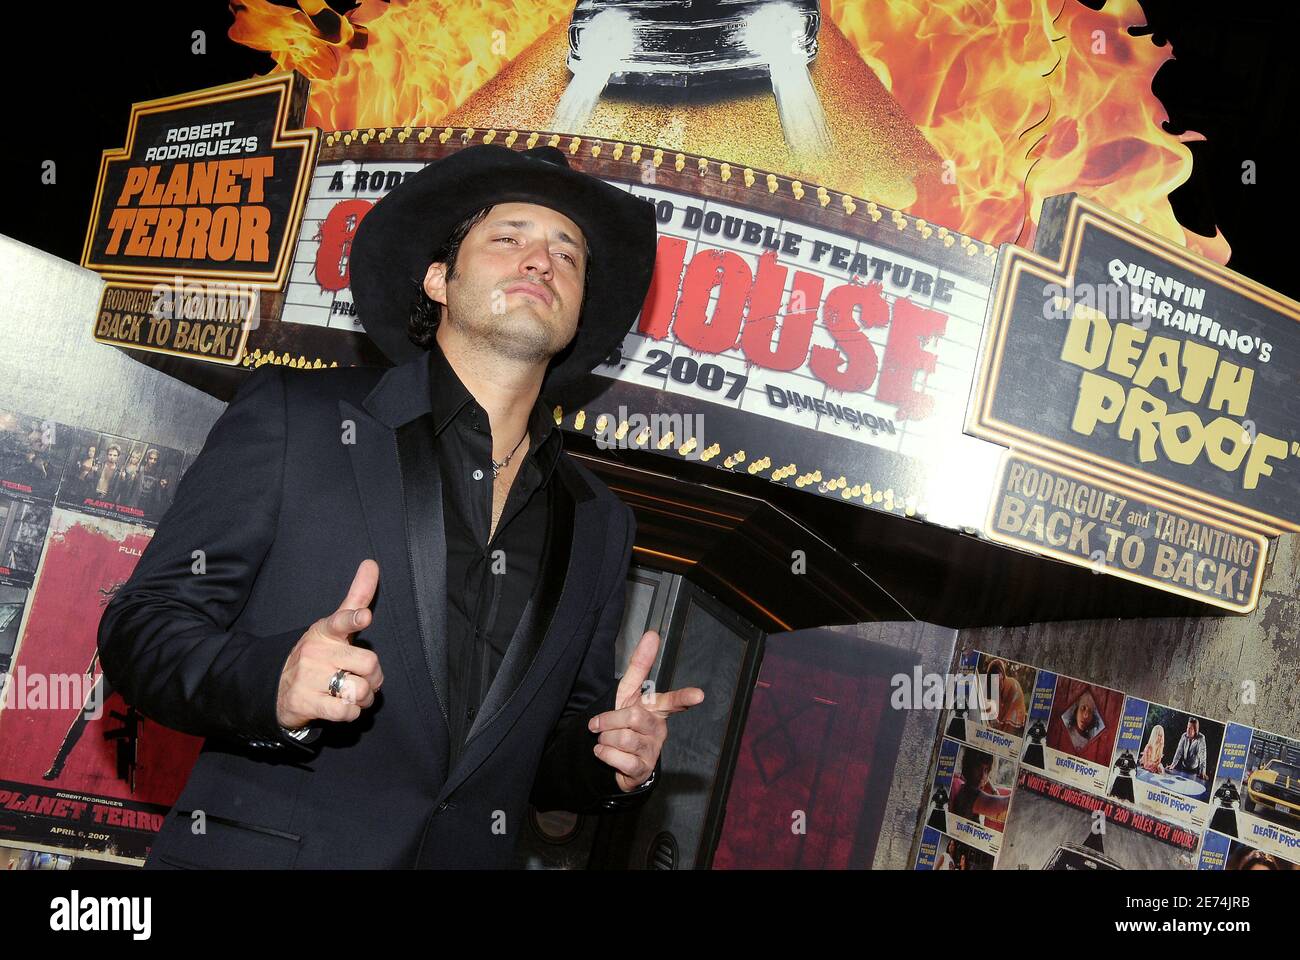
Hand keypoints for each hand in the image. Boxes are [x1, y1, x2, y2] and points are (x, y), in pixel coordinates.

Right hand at [276, 559, 383, 729]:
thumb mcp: (333, 625)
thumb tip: (372, 563)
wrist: (277, 687)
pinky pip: (345, 711)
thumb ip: (356, 597)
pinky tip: (343, 707)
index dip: (354, 619)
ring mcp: (309, 677)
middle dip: (375, 677)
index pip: (341, 621)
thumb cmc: (317, 653)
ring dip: (364, 698)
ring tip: (354, 695)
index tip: (364, 616)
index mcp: (326, 631)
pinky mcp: (305, 702)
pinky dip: (351, 713)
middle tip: (365, 679)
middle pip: (369, 663)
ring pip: (360, 689)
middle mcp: (317, 651)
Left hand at [587, 630, 703, 791]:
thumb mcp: (627, 692)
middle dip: (609, 719)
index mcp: (656, 710)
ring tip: (606, 739)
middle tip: (599, 725)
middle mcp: (658, 730)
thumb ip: (640, 665)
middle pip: (633, 717)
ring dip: (605, 738)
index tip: (699, 695)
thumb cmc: (623, 722)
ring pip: (625, 738)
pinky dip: (604, 754)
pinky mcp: (641, 770)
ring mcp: (652, 751)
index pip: (672, 701)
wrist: (611, 758)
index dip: (684, 697)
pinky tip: (604, 753)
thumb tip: (652, 634)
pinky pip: (620, 759)